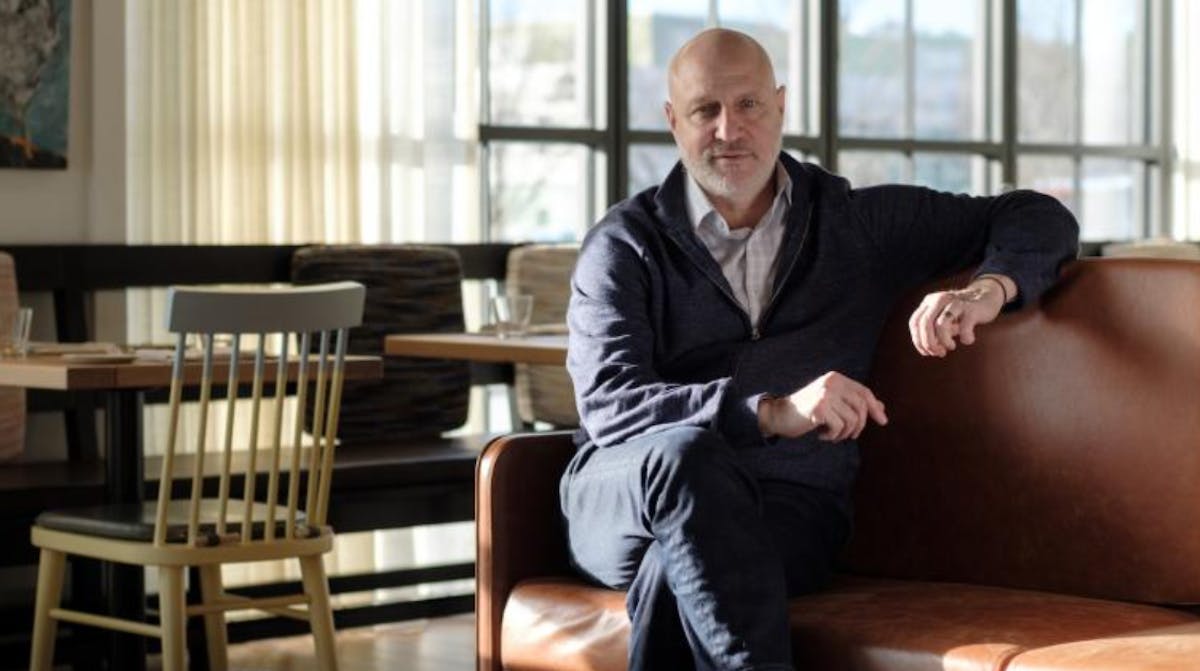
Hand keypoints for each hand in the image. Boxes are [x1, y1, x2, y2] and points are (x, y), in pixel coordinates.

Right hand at [759, 372, 887, 441]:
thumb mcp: (833, 404)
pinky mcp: (819, 408)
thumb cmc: (807, 411)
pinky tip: (821, 435)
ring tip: (832, 435)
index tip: (883, 421)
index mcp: (836, 378)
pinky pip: (839, 427)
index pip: (864, 392)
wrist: (780, 415)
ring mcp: (825, 394)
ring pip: (852, 419)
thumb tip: (882, 408)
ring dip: (844, 433)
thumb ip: (854, 403)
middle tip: (850, 436)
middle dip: (859, 426)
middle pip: (861, 406)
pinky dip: (833, 436)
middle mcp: (832, 383)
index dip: (875, 407)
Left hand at [908, 275, 1012, 356]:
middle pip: (924, 323)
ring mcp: (956, 302)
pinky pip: (965, 326)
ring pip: (941, 324)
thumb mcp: (943, 320)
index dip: (918, 340)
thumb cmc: (961, 313)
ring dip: (944, 341)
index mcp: (929, 302)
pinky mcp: (972, 308)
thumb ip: (934, 332)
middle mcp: (940, 299)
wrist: (987, 297)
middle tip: (938, 353)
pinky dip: (965, 337)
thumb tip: (929, 350)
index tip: (926, 352)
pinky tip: (968, 340)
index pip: (914, 322)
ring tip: (951, 347)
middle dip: (928, 343)